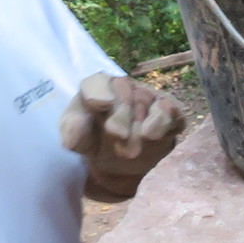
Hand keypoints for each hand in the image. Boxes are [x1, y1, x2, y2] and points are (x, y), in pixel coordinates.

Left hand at [60, 71, 182, 195]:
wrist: (123, 159)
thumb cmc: (97, 142)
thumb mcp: (79, 140)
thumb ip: (74, 133)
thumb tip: (76, 128)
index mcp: (97, 88)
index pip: (96, 83)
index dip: (99, 91)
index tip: (101, 105)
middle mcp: (124, 87)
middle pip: (123, 91)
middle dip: (120, 116)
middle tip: (117, 138)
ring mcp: (148, 96)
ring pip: (144, 101)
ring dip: (137, 126)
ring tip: (129, 152)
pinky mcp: (169, 111)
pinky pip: (168, 109)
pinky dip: (160, 120)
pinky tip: (150, 135)